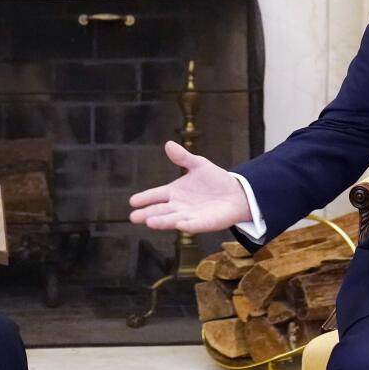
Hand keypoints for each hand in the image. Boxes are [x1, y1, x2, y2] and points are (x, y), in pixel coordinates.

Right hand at [128, 141, 252, 232]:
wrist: (236, 193)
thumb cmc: (214, 180)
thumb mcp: (198, 164)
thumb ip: (183, 157)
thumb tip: (169, 144)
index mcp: (174, 192)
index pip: (156, 195)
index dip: (145, 198)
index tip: (132, 201)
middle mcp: (178, 206)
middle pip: (160, 210)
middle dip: (147, 214)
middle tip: (134, 217)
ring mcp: (190, 216)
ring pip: (173, 219)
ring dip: (162, 221)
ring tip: (150, 222)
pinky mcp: (205, 223)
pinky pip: (195, 225)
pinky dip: (188, 225)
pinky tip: (180, 225)